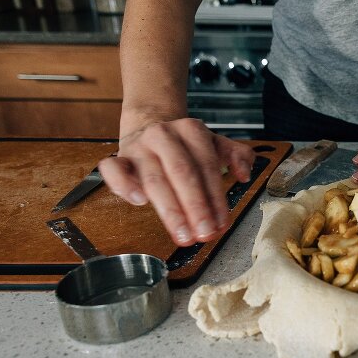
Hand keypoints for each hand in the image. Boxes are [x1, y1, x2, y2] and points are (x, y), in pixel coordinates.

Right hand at [98, 118, 254, 245]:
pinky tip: (139, 202)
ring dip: (170, 210)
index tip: (222, 223)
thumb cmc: (186, 145)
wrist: (149, 124)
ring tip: (183, 234)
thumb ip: (238, 156)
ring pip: (154, 179)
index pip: (207, 167)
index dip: (216, 198)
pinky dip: (124, 185)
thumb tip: (244, 174)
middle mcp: (164, 136)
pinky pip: (113, 170)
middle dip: (196, 207)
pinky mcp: (119, 158)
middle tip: (204, 233)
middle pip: (182, 173)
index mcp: (192, 131)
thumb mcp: (216, 144)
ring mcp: (139, 147)